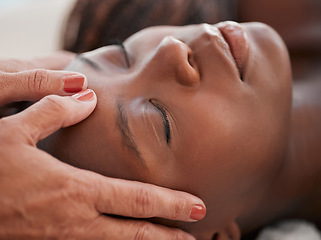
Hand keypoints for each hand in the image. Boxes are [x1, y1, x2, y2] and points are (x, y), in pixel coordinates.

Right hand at [0, 58, 205, 238]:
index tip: (198, 207)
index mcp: (74, 189)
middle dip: (168, 236)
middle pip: (134, 234)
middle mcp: (75, 220)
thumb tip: (87, 97)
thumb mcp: (13, 130)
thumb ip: (54, 110)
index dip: (170, 204)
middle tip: (198, 237)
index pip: (136, 199)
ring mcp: (62, 237)